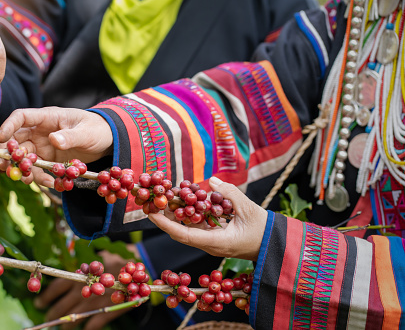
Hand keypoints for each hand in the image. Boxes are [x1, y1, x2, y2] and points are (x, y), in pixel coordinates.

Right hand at [0, 107, 113, 186]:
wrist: (107, 140)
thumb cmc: (97, 128)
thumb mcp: (87, 132)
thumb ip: (70, 136)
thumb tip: (53, 140)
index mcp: (48, 118)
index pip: (21, 117)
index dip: (8, 126)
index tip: (1, 138)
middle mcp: (40, 131)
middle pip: (16, 140)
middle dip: (8, 153)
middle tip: (5, 167)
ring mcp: (43, 146)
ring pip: (24, 158)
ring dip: (23, 169)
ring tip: (28, 181)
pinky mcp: (49, 159)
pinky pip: (39, 169)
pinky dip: (41, 178)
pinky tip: (51, 184)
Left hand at [34, 249, 135, 329]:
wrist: (137, 269)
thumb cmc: (117, 260)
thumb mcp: (98, 260)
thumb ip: (85, 268)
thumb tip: (75, 271)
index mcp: (80, 277)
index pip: (56, 288)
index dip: (46, 297)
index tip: (39, 302)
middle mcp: (84, 291)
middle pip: (61, 306)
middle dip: (52, 313)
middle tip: (48, 317)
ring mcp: (95, 303)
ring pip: (74, 319)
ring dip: (66, 325)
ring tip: (63, 326)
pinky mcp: (107, 311)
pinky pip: (92, 326)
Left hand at [148, 177, 267, 260]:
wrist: (274, 244)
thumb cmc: (263, 230)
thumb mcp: (249, 209)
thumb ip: (230, 193)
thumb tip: (212, 181)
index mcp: (216, 242)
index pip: (184, 235)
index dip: (166, 224)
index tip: (152, 214)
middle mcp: (210, 245)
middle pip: (182, 231)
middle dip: (166, 217)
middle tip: (154, 200)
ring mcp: (212, 242)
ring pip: (189, 228)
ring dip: (177, 214)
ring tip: (166, 198)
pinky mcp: (216, 237)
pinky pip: (198, 225)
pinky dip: (190, 213)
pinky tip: (185, 200)